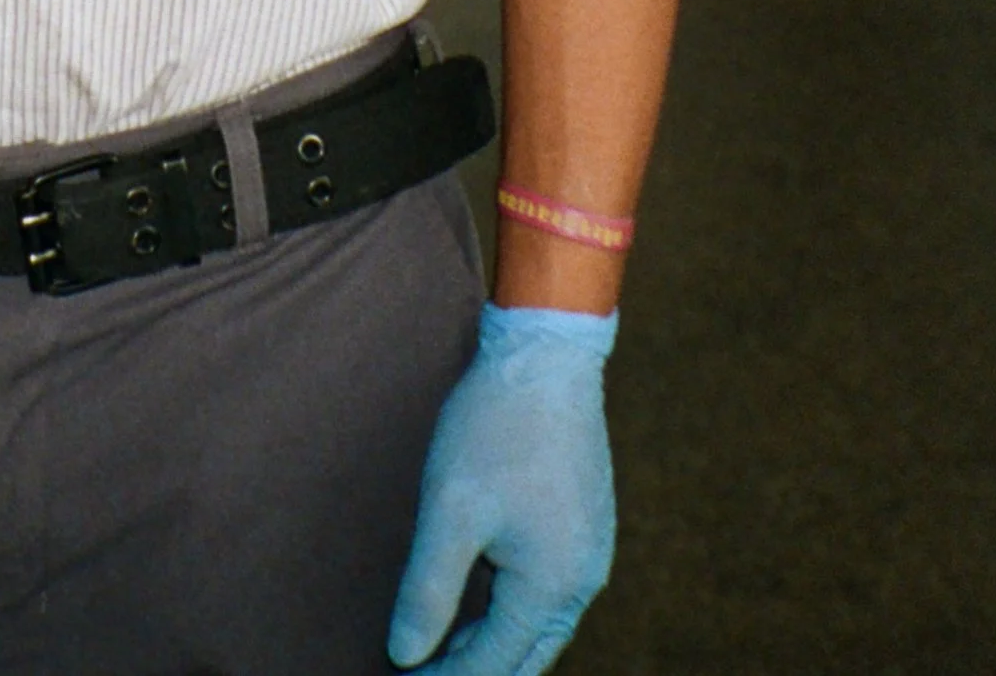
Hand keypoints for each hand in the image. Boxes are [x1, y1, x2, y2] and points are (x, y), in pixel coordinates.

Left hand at [388, 305, 616, 675]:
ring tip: (444, 648)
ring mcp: (590, 550)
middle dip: (477, 670)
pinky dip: (514, 609)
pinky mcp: (585, 523)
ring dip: (495, 642)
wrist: (546, 351)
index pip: (494, 663)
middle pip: (526, 654)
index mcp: (552, 586)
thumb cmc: (495, 427)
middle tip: (424, 672)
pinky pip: (550, 590)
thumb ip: (427, 591)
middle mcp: (582, 579)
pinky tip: (481, 599)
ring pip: (540, 625)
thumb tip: (405, 656)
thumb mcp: (449, 512)